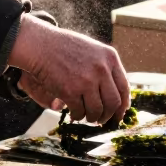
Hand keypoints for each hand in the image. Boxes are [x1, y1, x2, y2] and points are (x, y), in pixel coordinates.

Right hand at [9, 15, 129, 124]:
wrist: (40, 45)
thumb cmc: (65, 47)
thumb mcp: (93, 50)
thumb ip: (105, 67)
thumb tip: (115, 93)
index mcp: (110, 58)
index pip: (124, 88)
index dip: (123, 105)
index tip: (118, 114)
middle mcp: (102, 69)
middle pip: (113, 103)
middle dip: (108, 116)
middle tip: (102, 120)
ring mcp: (86, 81)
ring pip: (97, 111)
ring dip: (92, 118)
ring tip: (86, 116)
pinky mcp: (70, 91)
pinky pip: (79, 111)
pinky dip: (77, 115)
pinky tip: (73, 113)